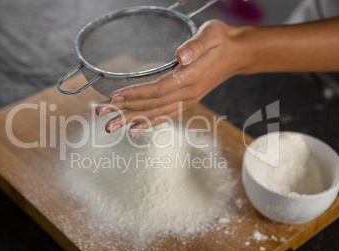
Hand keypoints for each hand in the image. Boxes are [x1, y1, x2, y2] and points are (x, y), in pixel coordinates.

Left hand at [95, 20, 245, 136]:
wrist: (237, 54)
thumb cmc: (222, 41)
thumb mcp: (212, 34)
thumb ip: (196, 45)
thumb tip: (180, 55)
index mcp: (192, 77)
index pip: (159, 89)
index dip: (136, 93)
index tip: (115, 96)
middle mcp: (189, 93)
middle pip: (152, 105)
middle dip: (124, 109)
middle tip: (100, 113)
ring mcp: (188, 99)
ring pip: (155, 113)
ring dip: (130, 119)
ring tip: (109, 125)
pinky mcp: (186, 101)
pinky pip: (165, 115)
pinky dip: (148, 123)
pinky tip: (133, 129)